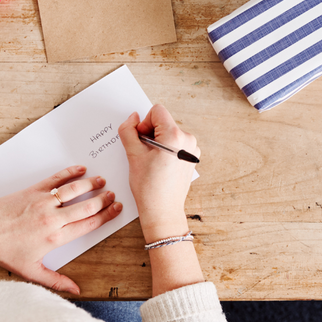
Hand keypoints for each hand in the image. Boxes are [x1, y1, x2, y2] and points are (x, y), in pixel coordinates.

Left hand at [0, 165, 121, 295]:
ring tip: (102, 181)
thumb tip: (76, 291)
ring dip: (91, 184)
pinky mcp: (34, 190)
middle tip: (113, 195)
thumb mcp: (30, 271)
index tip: (116, 209)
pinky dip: (70, 173)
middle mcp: (53, 219)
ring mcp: (44, 202)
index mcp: (55, 238)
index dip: (106, 216)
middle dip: (103, 200)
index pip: (89, 224)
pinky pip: (57, 179)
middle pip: (86, 206)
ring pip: (75, 190)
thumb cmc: (4, 251)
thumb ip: (55, 281)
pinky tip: (80, 169)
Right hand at [118, 105, 198, 242]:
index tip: (141, 141)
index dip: (144, 123)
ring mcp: (192, 150)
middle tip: (145, 155)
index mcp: (175, 136)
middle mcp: (188, 140)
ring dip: (158, 143)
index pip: (157, 111)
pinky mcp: (192, 158)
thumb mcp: (133, 155)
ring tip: (152, 163)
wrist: (162, 211)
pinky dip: (167, 150)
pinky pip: (176, 145)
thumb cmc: (149, 187)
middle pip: (163, 122)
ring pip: (169, 133)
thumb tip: (133, 117)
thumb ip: (128, 130)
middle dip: (151, 134)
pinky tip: (160, 167)